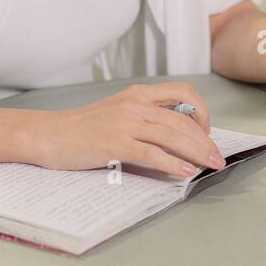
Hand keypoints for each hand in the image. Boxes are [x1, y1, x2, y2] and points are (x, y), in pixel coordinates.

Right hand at [25, 82, 224, 175]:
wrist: (48, 135)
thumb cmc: (81, 128)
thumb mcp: (117, 111)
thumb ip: (144, 117)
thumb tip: (176, 134)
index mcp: (137, 94)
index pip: (183, 93)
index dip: (201, 112)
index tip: (205, 132)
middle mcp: (135, 104)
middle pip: (183, 120)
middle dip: (206, 141)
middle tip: (217, 157)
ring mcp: (125, 124)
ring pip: (173, 136)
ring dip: (197, 153)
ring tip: (210, 165)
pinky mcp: (115, 144)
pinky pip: (152, 154)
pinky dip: (173, 164)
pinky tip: (184, 172)